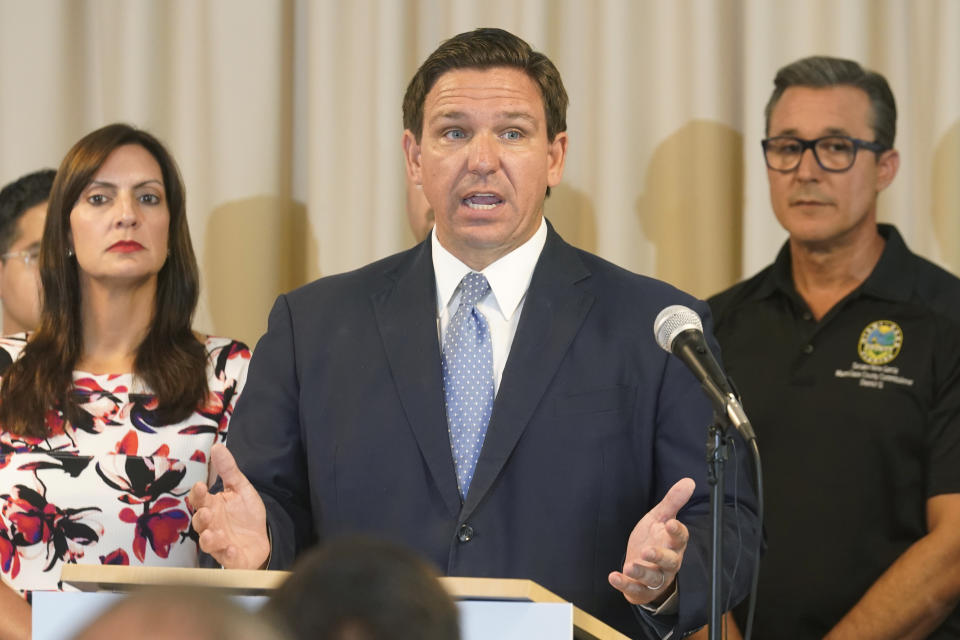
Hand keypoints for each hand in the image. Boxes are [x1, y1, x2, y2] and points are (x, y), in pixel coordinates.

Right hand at [189, 443, 269, 568]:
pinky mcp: (231, 557)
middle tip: (207, 512)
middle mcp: (212, 525)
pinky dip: (228, 555)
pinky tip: (231, 549)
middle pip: (200, 522)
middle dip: (202, 518)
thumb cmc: (245, 514)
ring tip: (212, 534)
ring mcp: (220, 543)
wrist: (260, 539)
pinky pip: (227, 558)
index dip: (198, 494)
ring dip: (209, 538)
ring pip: (208, 543)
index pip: (200, 500)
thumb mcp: (240, 488)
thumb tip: (217, 446)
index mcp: (213, 507)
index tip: (201, 486)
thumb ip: (228, 470)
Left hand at [608, 477, 694, 605]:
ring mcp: (655, 577)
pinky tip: (614, 577)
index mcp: (673, 544)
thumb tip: (689, 481)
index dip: (677, 532)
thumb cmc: (654, 540)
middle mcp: (668, 562)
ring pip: (653, 578)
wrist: (643, 567)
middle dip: (659, 556)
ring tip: (629, 565)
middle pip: (669, 561)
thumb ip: (672, 502)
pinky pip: (634, 589)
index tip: (670, 523)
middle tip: (648, 551)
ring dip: (641, 572)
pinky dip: (624, 584)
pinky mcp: (641, 589)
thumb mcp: (660, 519)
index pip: (680, 538)